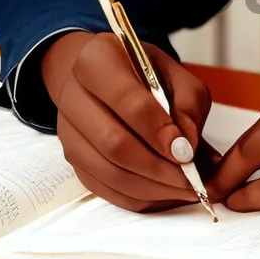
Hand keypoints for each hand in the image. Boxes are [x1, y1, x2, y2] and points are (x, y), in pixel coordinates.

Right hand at [41, 30, 220, 212]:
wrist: (104, 76)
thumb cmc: (144, 72)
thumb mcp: (175, 72)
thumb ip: (187, 103)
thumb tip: (187, 148)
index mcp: (98, 61)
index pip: (127, 101)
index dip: (158, 131)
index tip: (186, 152)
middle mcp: (73, 96)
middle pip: (113, 143)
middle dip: (158, 168)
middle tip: (191, 180)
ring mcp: (68, 132)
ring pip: (108, 172)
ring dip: (151, 188)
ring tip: (184, 190)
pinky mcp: (72, 160)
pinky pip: (104, 189)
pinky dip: (138, 197)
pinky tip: (165, 193)